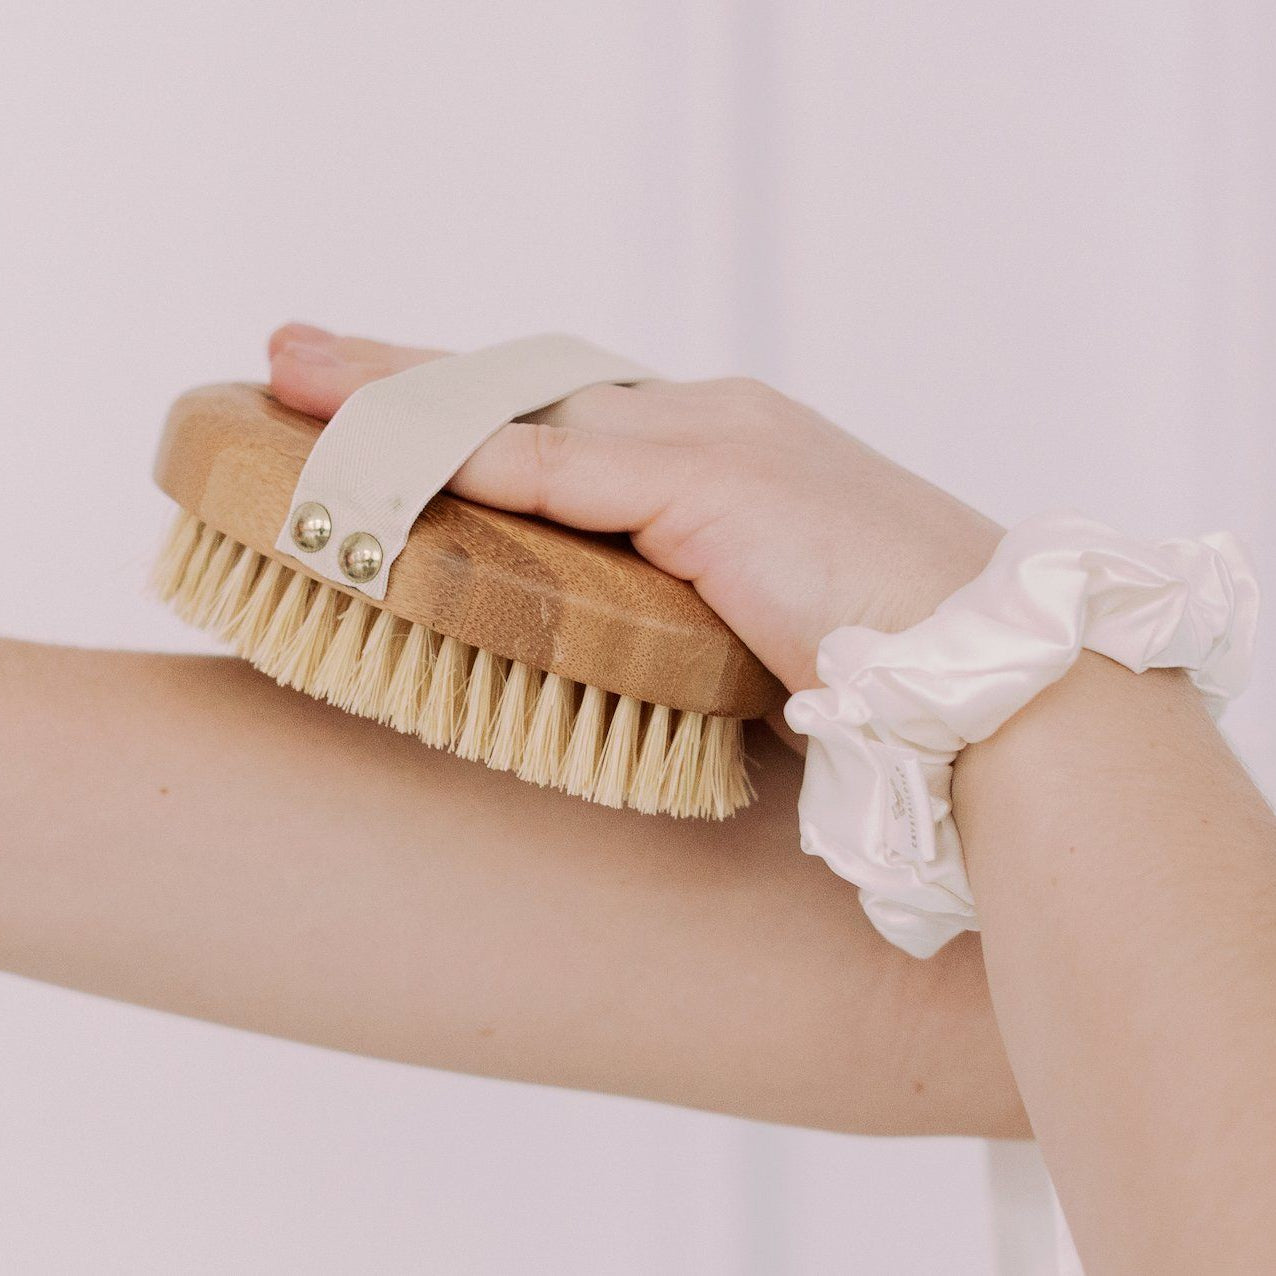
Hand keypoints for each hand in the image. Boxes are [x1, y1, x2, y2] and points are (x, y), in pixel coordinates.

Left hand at [269, 324, 1002, 691]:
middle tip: (300, 360)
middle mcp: (712, 420)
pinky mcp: (712, 485)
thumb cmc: (894, 657)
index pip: (565, 412)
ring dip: (403, 398)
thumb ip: (678, 600)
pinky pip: (559, 473)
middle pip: (527, 389)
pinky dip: (463, 465)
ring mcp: (711, 443)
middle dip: (408, 374)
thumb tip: (606, 639)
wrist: (996, 672)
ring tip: (296, 382)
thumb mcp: (756, 614)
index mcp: (725, 446)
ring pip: (523, 410)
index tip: (388, 408)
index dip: (471, 408)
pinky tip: (376, 456)